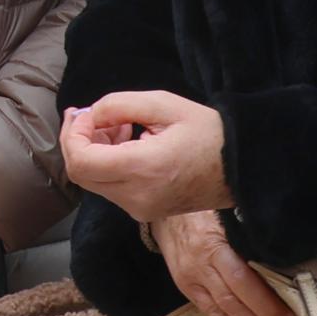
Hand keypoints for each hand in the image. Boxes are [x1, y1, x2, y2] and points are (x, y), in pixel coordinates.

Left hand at [61, 90, 229, 224]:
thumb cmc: (208, 132)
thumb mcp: (164, 104)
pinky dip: (107, 164)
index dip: (73, 134)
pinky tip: (127, 142)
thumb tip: (90, 115)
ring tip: (119, 125)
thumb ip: (119, 105)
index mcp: (142, 170)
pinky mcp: (145, 211)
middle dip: (78, 141)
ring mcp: (140, 209)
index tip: (85, 112)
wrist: (243, 169)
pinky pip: (111, 188)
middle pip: (81, 174)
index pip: (81, 161)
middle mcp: (136, 197)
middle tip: (93, 114)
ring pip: (93, 182)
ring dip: (94, 151)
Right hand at [151, 208, 296, 315]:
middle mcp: (200, 264)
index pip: (242, 280)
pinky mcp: (186, 288)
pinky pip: (211, 314)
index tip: (288, 315)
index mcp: (215, 243)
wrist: (163, 208)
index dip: (266, 302)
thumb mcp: (227, 212)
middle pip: (233, 301)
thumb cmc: (203, 208)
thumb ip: (250, 233)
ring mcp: (191, 278)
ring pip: (222, 312)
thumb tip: (288, 254)